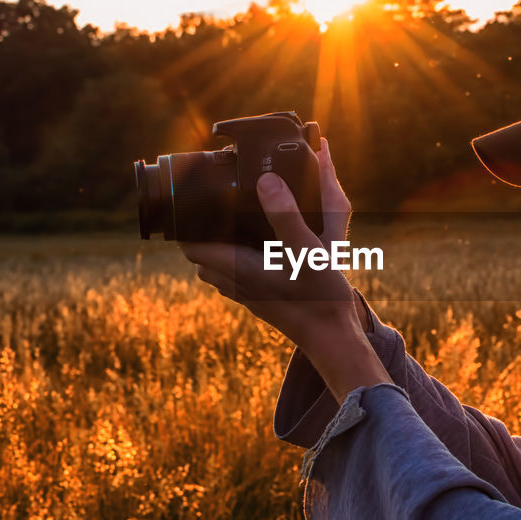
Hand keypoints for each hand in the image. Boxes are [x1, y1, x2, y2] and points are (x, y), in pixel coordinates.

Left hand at [179, 139, 388, 397]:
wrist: (334, 338)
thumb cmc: (321, 296)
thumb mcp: (308, 250)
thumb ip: (287, 215)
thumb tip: (266, 181)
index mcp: (240, 269)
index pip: (191, 246)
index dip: (186, 224)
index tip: (193, 201)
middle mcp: (238, 284)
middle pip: (200, 257)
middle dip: (202, 233)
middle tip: (214, 209)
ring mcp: (249, 295)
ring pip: (217, 269)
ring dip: (219, 248)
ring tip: (234, 225)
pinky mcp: (262, 301)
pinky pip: (236, 278)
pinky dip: (238, 261)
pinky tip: (260, 250)